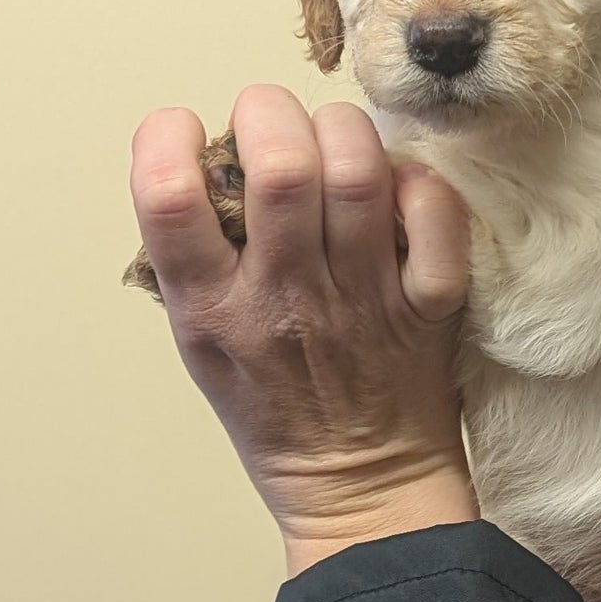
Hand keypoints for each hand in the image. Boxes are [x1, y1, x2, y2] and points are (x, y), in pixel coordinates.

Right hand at [129, 85, 477, 574]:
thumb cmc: (278, 411)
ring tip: (333, 141)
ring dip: (343, 132)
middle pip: (282, 166)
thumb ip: (197, 261)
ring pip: (359, 173)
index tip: (181, 130)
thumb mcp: (202, 345)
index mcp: (213, 309)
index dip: (166, 141)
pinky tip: (398, 187)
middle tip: (272, 122)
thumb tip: (210, 164)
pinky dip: (419, 183)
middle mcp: (285, 297)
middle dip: (270, 113)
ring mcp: (363, 299)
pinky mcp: (428, 305)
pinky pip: (434, 217)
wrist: (363, 488)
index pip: (170, 199)